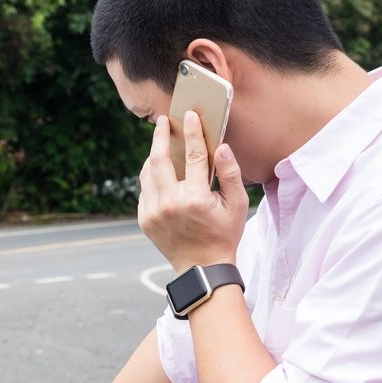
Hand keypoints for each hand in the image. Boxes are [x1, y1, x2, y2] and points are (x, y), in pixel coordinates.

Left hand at [138, 111, 247, 271]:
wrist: (201, 267)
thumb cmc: (224, 234)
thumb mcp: (237, 204)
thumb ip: (230, 174)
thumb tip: (222, 147)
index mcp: (194, 198)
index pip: (194, 156)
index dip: (193, 132)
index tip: (189, 115)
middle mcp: (170, 203)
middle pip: (160, 159)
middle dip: (160, 136)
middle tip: (163, 121)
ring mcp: (153, 212)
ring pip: (147, 173)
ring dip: (153, 155)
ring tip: (160, 143)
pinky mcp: (144, 219)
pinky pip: (144, 190)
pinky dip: (151, 177)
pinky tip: (159, 170)